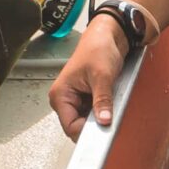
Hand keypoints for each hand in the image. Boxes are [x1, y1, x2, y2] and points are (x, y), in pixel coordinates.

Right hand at [48, 20, 131, 137]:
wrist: (108, 37)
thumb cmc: (98, 48)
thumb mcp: (102, 76)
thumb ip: (102, 100)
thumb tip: (103, 121)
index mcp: (60, 95)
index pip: (70, 126)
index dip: (86, 131)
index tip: (102, 128)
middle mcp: (64, 99)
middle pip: (78, 126)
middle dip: (94, 124)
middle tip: (108, 113)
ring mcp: (75, 100)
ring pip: (87, 122)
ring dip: (100, 117)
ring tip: (109, 101)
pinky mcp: (85, 99)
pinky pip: (94, 114)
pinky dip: (103, 111)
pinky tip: (109, 100)